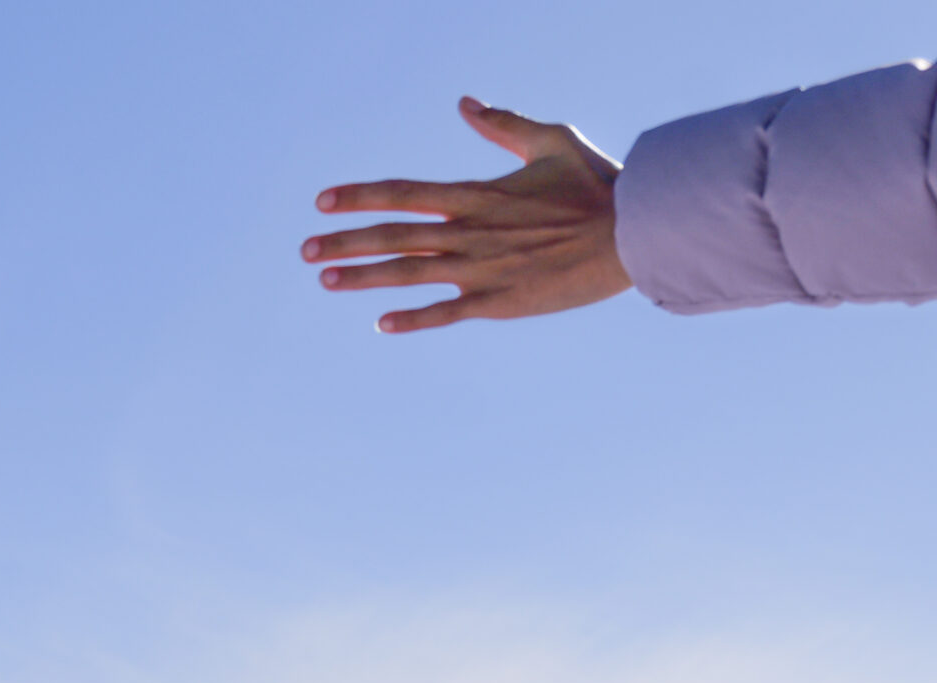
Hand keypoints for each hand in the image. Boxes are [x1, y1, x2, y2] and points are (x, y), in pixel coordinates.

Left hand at [303, 97, 630, 333]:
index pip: (403, 193)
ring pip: (408, 275)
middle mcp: (469, 233)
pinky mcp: (500, 302)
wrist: (632, 233)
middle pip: (393, 236)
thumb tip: (465, 104)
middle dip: (344, 241)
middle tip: (305, 249)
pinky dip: (413, 319)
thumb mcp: (550, 141)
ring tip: (325, 279)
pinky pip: (447, 313)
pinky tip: (380, 323)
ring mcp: (481, 270)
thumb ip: (503, 125)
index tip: (323, 201)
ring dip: (362, 277)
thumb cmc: (596, 186)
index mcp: (476, 195)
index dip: (360, 196)